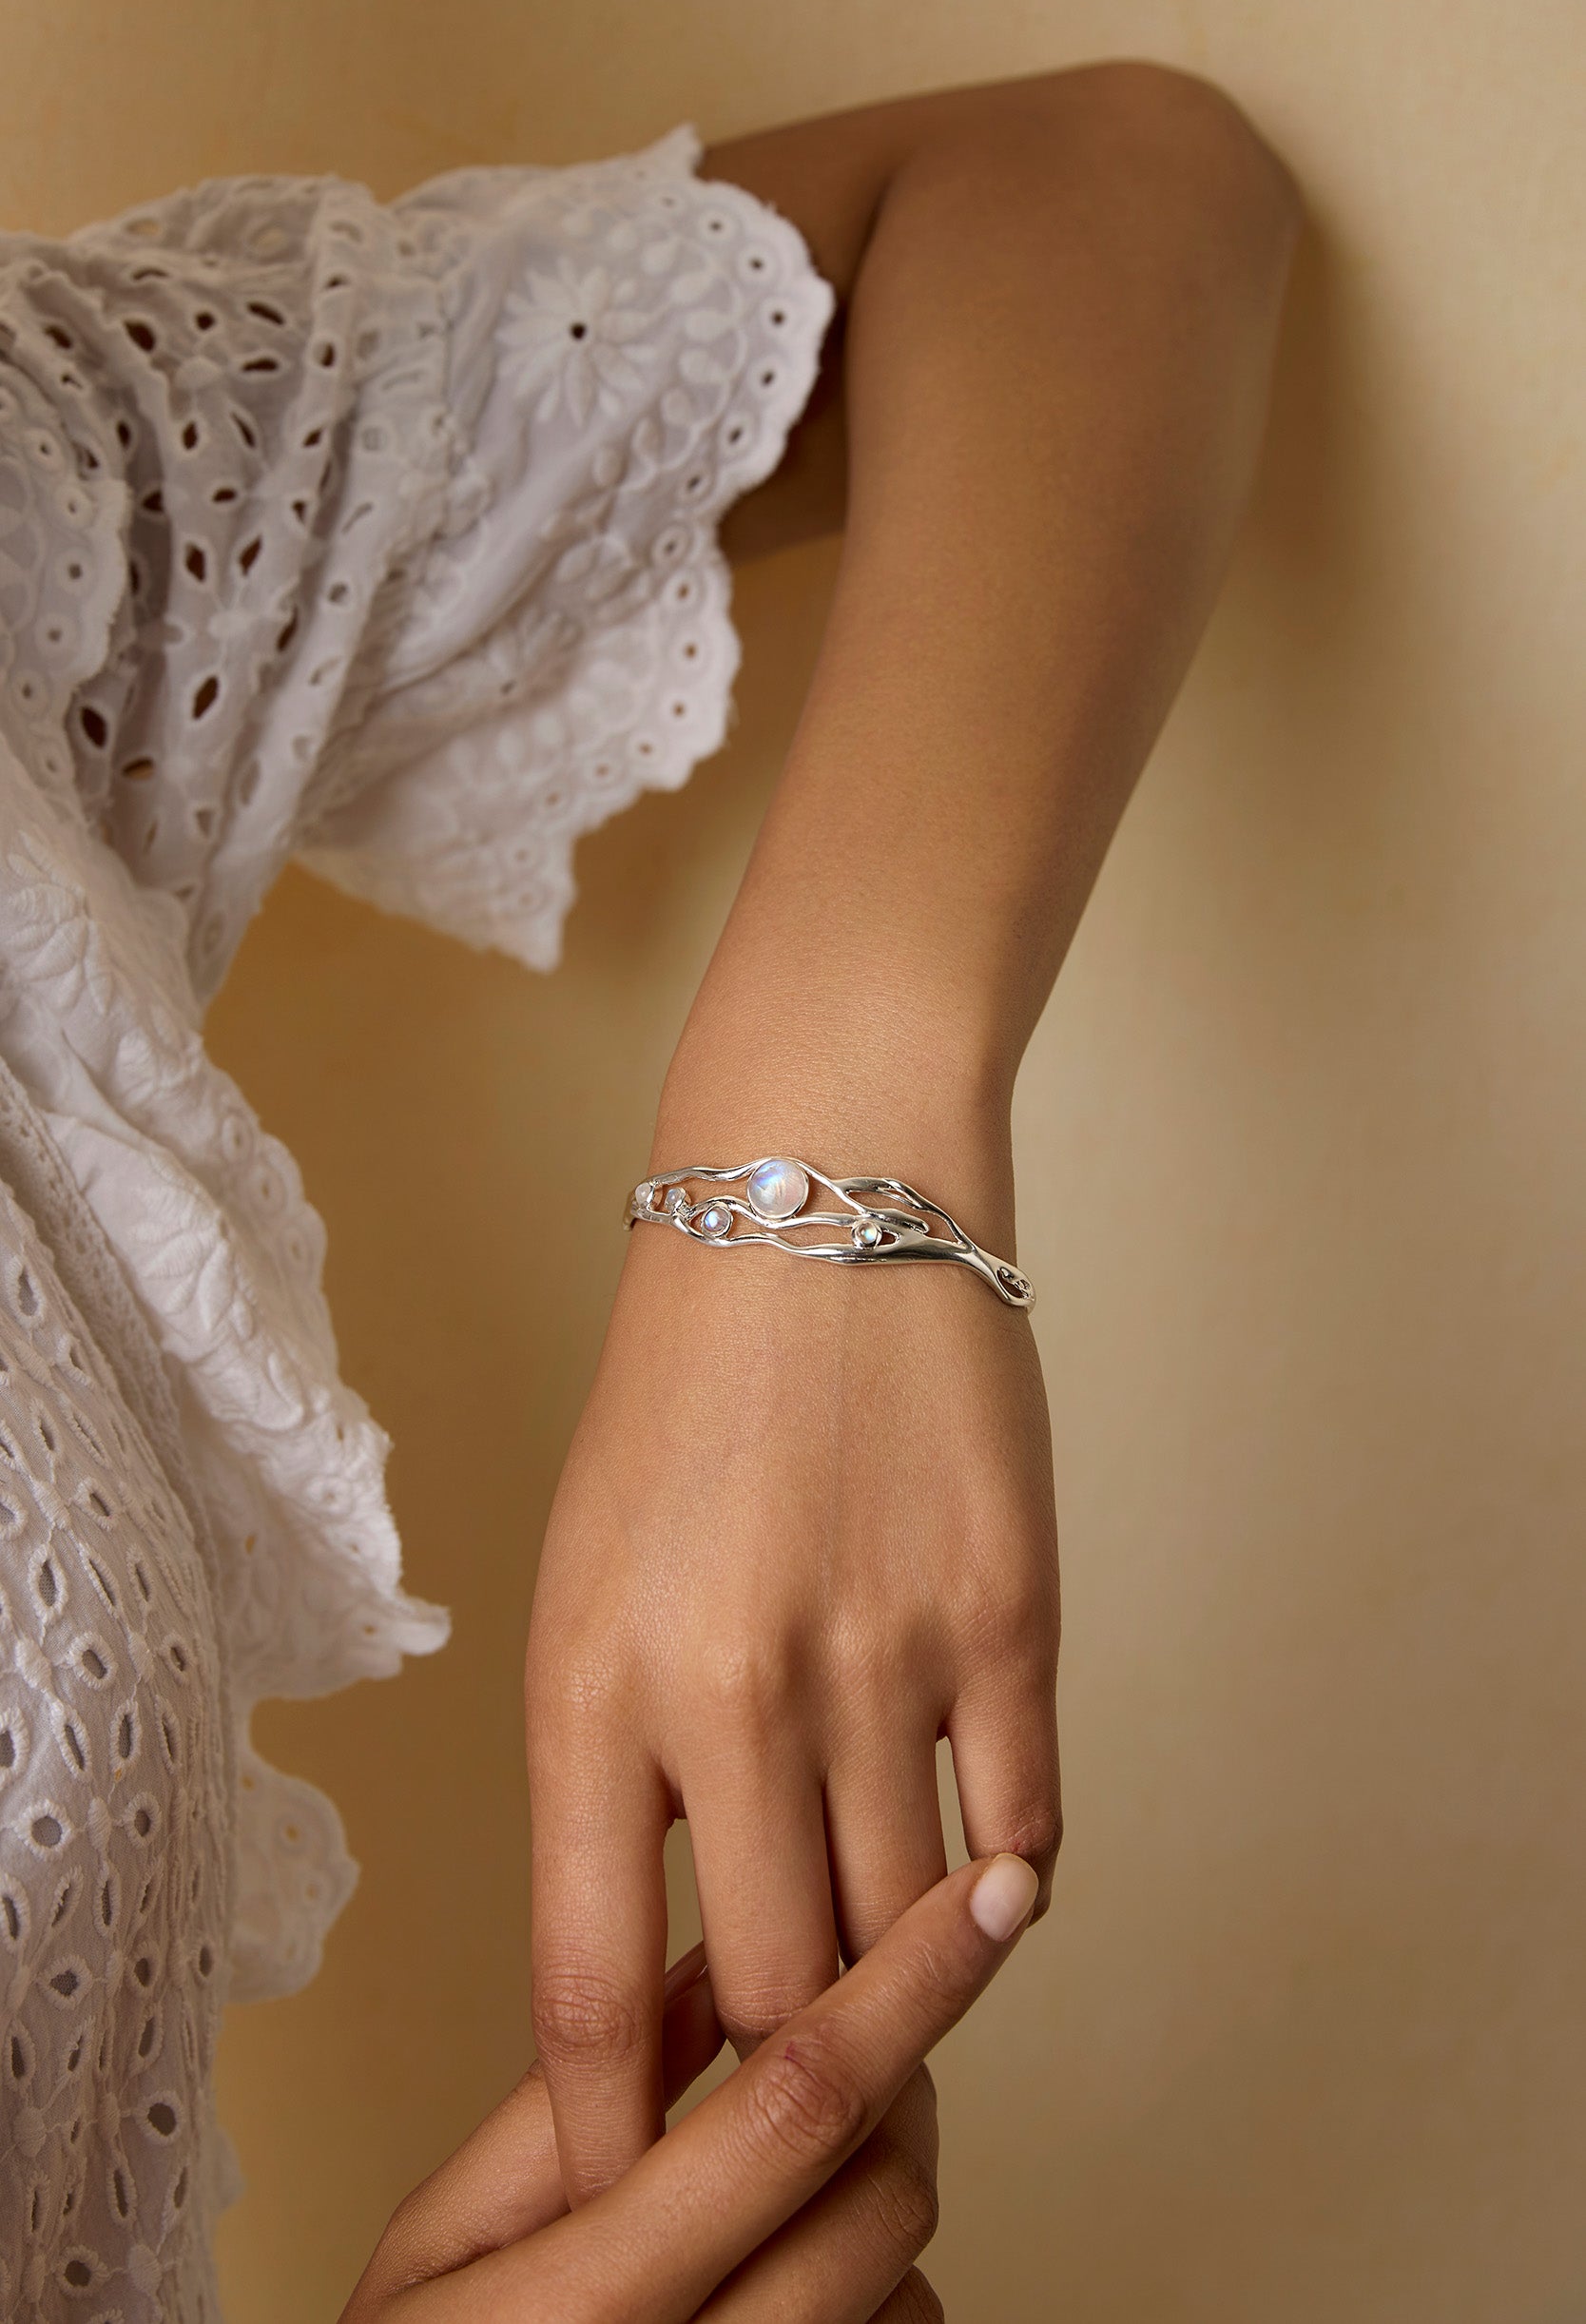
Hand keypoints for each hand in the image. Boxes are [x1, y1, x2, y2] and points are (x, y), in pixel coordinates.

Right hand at [342, 1852, 1037, 2320]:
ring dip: (870, 2209)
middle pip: (886, 2194)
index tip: (993, 1894)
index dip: (912, 1985)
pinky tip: (773, 2294)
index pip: (798, 2107)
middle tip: (835, 2039)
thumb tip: (707, 1963)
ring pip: (909, 2285)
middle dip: (896, 2087)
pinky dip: (867, 2302)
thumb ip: (559, 2106)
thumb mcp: (432, 2247)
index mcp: (590, 2310)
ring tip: (764, 2205)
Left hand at [524, 1149, 1060, 2202]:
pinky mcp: (1011, 1616)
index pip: (586, 1986)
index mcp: (590, 1686)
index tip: (633, 2190)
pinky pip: (1026, 1833)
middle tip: (809, 2087)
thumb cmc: (690, 1399)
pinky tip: (987, 1875)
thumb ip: (623, 1775)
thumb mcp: (588, 1585)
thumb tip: (678, 1961)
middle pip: (777, 1995)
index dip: (611, 2130)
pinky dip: (1008, 1884)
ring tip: (906, 1983)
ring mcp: (885, 1657)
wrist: (819, 1200)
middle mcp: (733, 1692)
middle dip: (791, 2069)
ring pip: (914, 1932)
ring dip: (911, 1982)